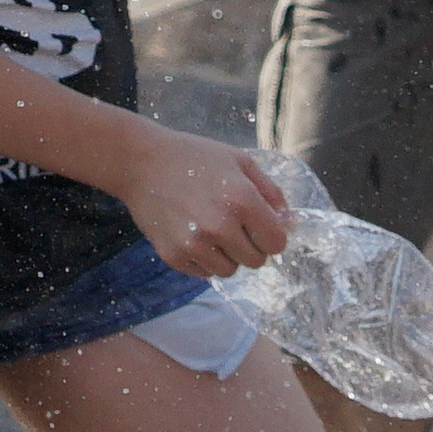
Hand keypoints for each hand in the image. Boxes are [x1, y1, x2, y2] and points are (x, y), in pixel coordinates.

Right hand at [115, 123, 296, 281]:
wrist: (141, 162)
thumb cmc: (194, 157)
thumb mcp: (240, 162)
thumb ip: (271, 193)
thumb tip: (292, 225)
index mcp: (242, 200)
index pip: (277, 243)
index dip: (272, 234)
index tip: (260, 225)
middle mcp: (220, 226)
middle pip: (257, 261)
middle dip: (251, 245)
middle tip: (233, 224)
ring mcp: (194, 244)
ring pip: (230, 271)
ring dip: (228, 255)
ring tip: (212, 229)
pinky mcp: (174, 256)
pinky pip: (205, 274)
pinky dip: (204, 259)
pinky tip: (193, 234)